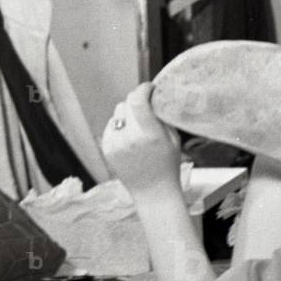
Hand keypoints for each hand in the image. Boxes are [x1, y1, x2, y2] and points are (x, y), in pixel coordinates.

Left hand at [101, 82, 181, 196]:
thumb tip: (156, 98)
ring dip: (127, 115)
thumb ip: (163, 118)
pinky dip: (120, 127)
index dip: (142, 89)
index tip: (149, 88)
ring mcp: (115, 144)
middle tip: (146, 109)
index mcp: (149, 135)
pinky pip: (111, 126)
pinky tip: (130, 138)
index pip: (137, 100)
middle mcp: (129, 138)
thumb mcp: (173, 140)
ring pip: (117, 114)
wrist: (153, 192)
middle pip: (126, 104)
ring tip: (138, 127)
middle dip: (136, 102)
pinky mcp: (106, 148)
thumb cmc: (168, 166)